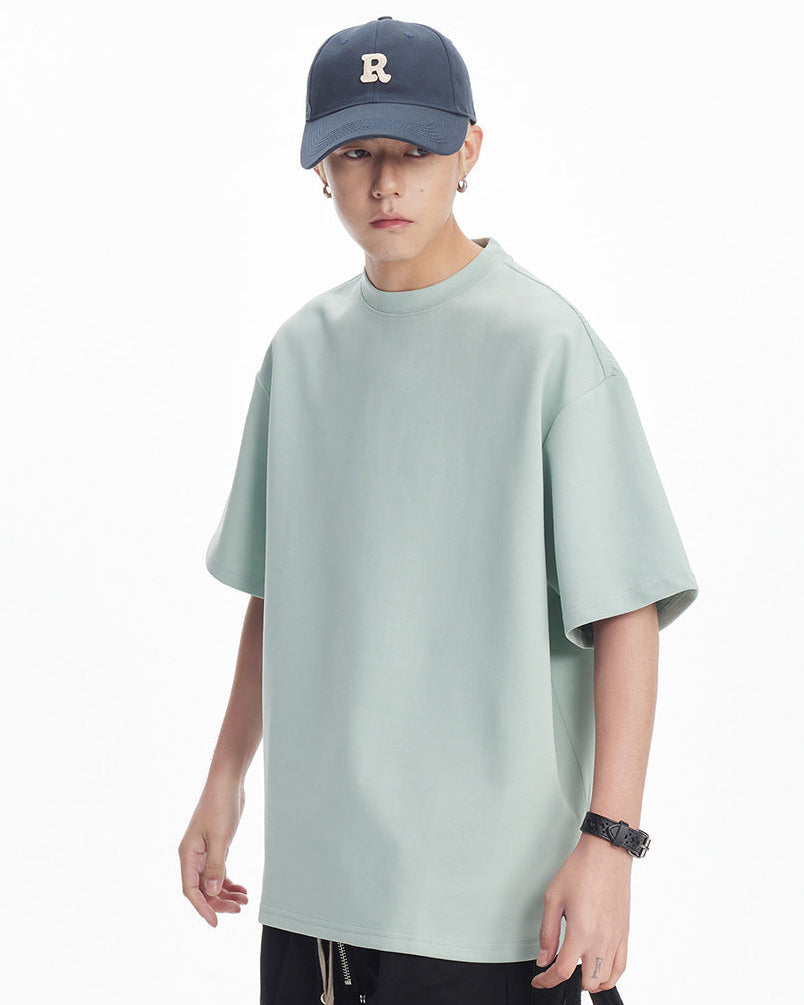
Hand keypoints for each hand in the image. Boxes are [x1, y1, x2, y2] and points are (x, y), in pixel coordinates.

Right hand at [178, 776, 248, 926]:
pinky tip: (241, 889)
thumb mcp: (221, 837)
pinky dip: (229, 882)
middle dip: (219, 902)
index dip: (202, 908)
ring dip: (226, 893)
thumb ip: (216, 865)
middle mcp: (193, 856)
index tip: (215, 922)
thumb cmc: (221, 805)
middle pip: (202, 889)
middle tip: (239, 909)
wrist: (227, 783)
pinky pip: (218, 872)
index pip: (191, 890)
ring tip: (244, 900)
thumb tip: (211, 891)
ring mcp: (204, 852)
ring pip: (211, 882)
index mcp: (188, 854)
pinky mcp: (215, 847)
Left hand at [531, 833, 630, 993]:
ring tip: (577, 972)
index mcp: (581, 932)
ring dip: (591, 981)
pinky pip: (621, 966)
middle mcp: (601, 940)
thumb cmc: (580, 870)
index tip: (539, 979)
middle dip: (569, 982)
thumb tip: (543, 958)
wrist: (606, 854)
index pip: (562, 971)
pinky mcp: (624, 933)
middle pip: (588, 981)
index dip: (547, 981)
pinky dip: (610, 976)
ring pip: (607, 979)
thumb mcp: (553, 898)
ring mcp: (616, 938)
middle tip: (556, 972)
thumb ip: (548, 932)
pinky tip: (599, 969)